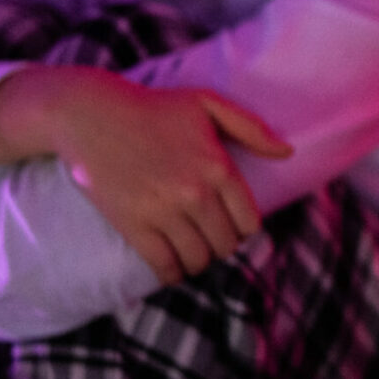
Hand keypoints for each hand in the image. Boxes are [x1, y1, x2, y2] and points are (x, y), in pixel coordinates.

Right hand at [0, 67, 291, 284]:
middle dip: (221, 246)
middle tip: (209, 240)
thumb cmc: (152, 107)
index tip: (231, 227)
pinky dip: (172, 274)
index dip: (243, 230)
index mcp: (218, 166)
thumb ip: (251, 128)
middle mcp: (196, 192)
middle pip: (226, 245)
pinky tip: (172, 268)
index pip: (249, 222)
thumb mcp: (206, 103)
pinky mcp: (134, 224)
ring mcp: (164, 211)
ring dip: (198, 262)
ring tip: (191, 253)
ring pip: (198, 259)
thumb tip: (287, 152)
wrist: (91, 115)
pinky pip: (165, 266)